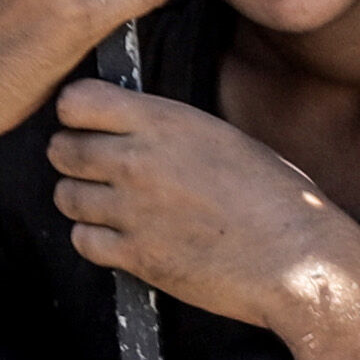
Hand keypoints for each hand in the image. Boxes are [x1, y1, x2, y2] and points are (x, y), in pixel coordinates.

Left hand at [44, 78, 359, 331]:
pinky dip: (95, 241)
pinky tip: (122, 238)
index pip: (76, 100)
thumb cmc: (277, 197)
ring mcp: (133, 211)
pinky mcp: (136, 256)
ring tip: (111, 205)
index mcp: (164, 122)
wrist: (299, 259)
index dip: (76, 112)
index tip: (89, 123)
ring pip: (65, 197)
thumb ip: (169, 130)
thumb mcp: (223, 138)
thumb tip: (134, 128)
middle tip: (96, 169)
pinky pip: (83, 241)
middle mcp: (139, 161)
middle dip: (73, 157)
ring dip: (82, 200)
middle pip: (60, 149)